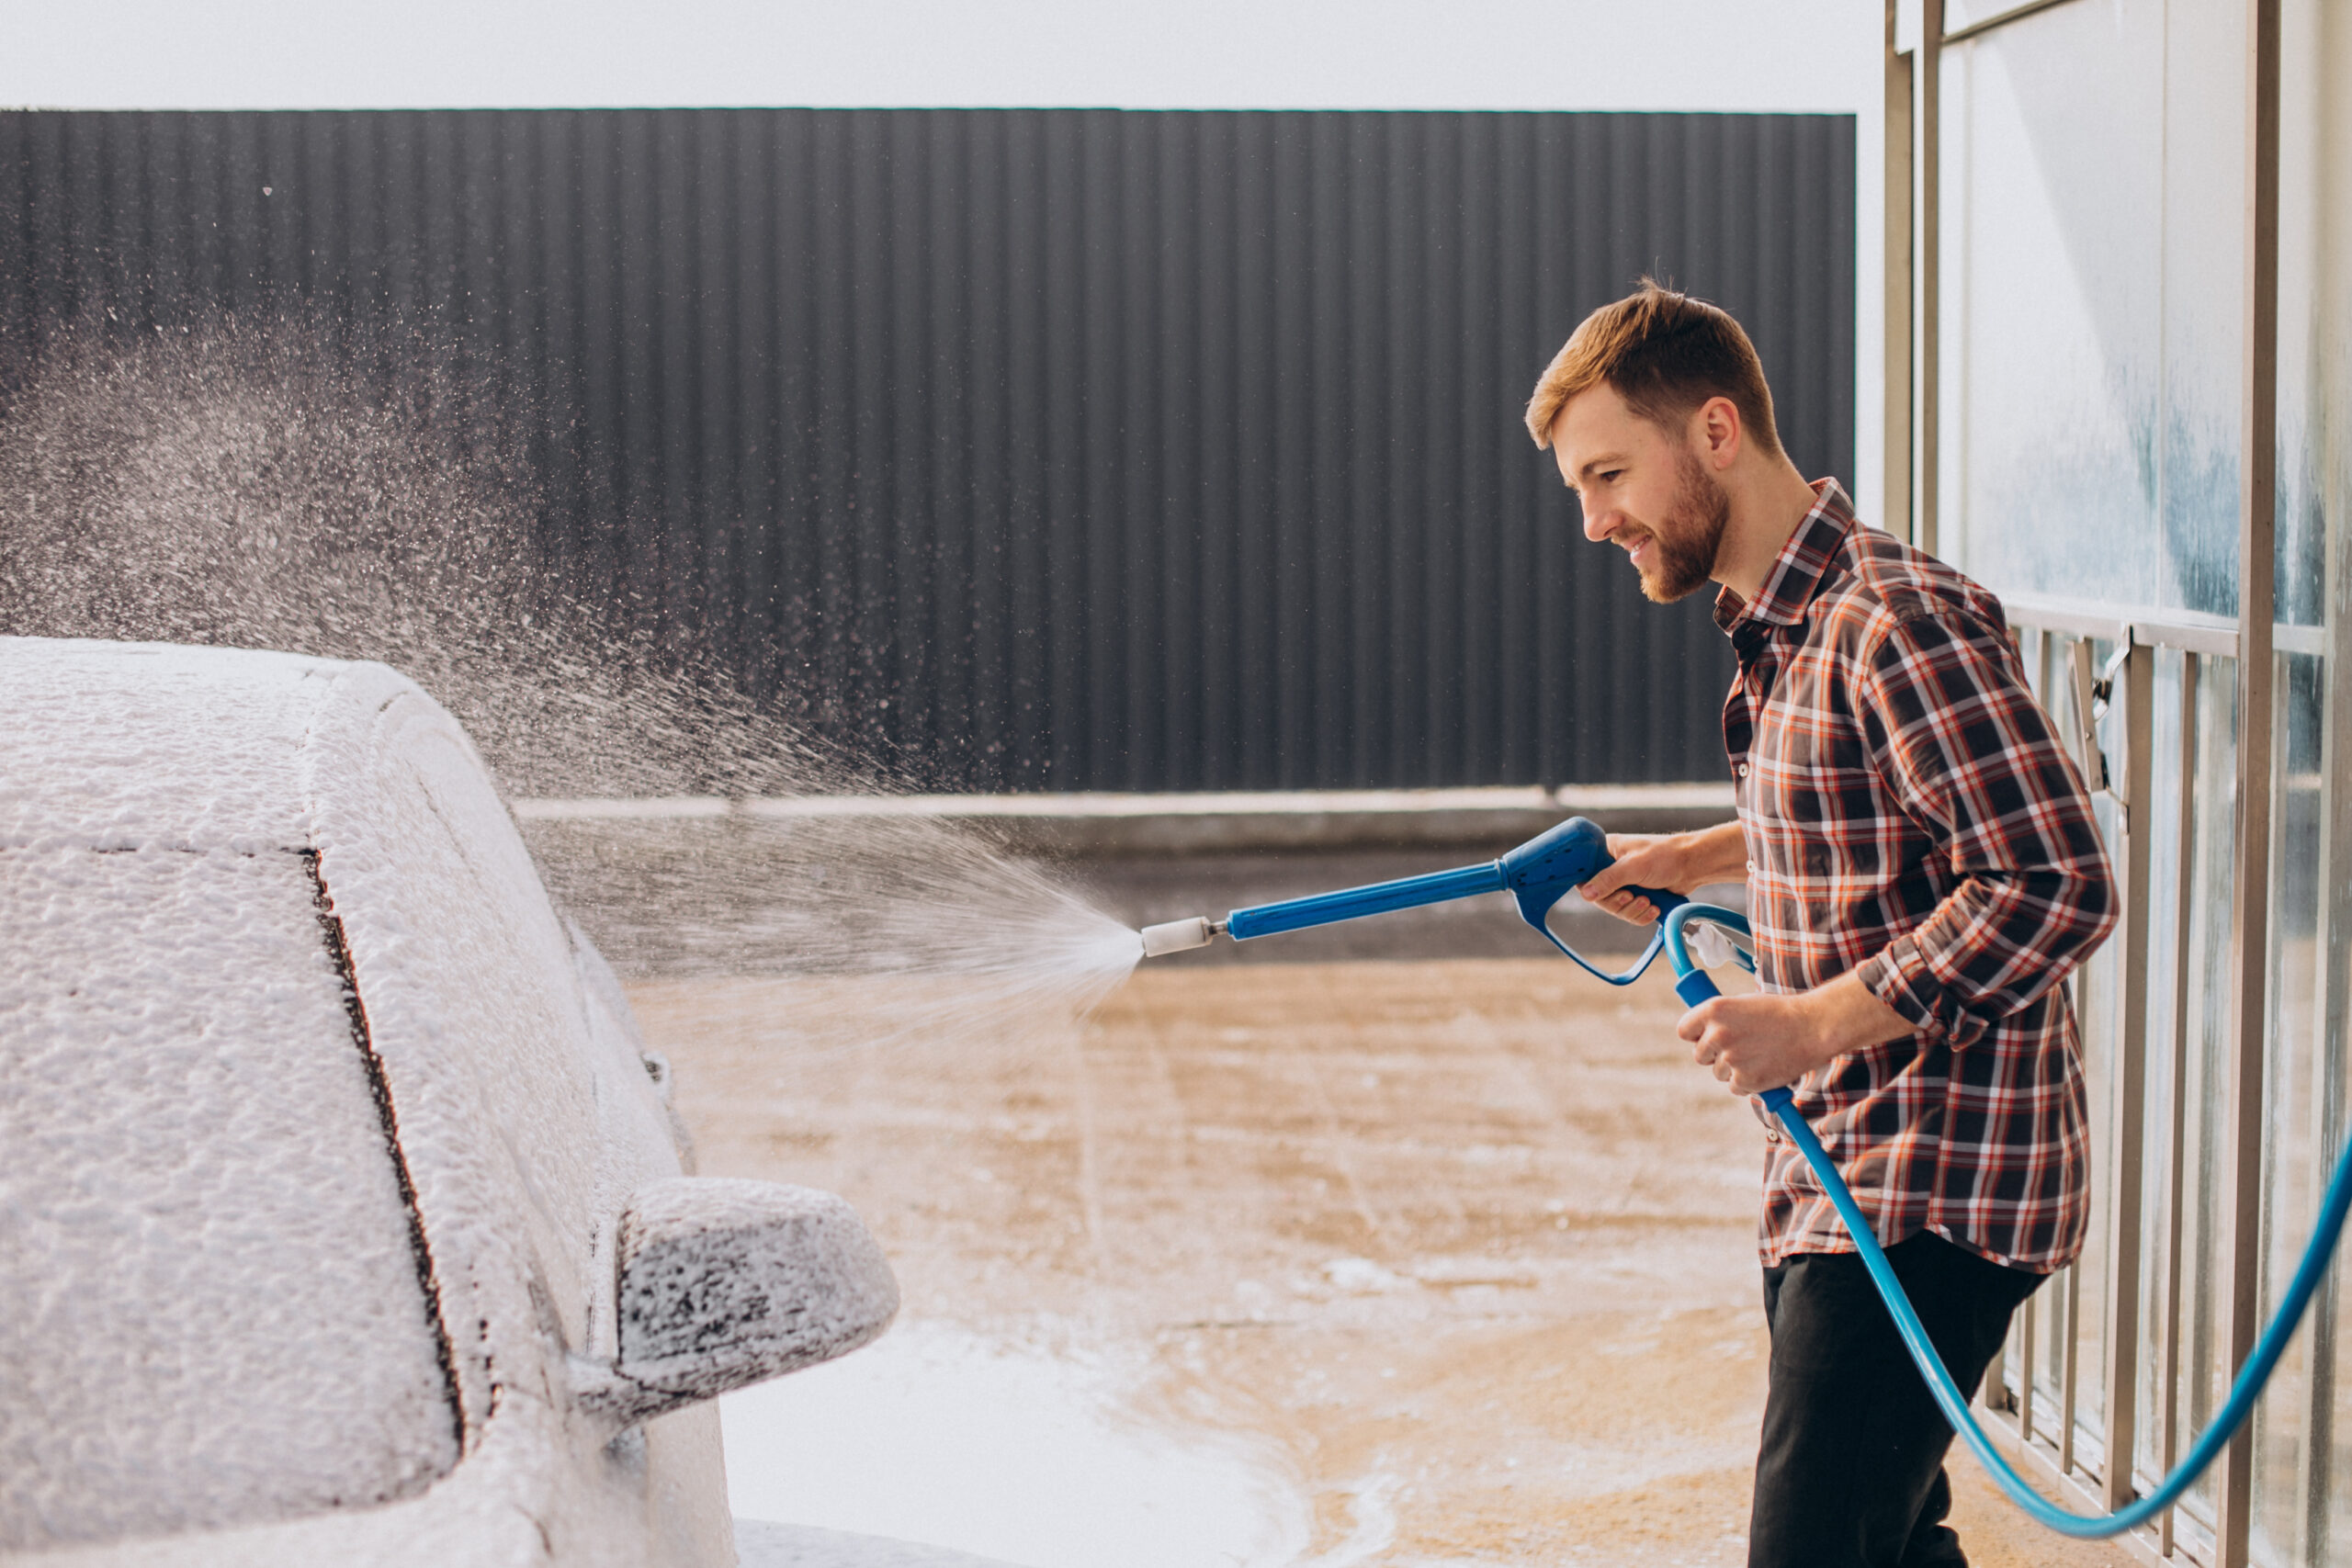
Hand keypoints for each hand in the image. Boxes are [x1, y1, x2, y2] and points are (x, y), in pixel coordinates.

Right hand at [1578, 833, 1685, 924]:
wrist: (1692, 866)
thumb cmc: (1665, 856)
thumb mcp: (1634, 866)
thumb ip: (1609, 879)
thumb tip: (1586, 894)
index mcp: (1605, 853)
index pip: (1584, 875)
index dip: (1592, 888)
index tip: (1605, 892)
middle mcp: (1611, 869)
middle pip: (1599, 898)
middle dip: (1618, 902)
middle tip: (1631, 897)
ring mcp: (1624, 884)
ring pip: (1616, 909)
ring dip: (1632, 910)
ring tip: (1648, 902)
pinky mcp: (1636, 896)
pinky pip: (1630, 915)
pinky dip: (1641, 915)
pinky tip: (1654, 907)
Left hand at [1677, 972, 1914, 1096]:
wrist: (1814, 1026)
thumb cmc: (1781, 1012)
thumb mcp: (1743, 1004)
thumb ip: (1720, 1018)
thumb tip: (1701, 1033)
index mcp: (1714, 1009)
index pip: (1683, 1030)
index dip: (1695, 1035)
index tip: (1705, 1037)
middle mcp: (1717, 1034)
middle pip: (1699, 1055)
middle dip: (1716, 1054)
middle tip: (1741, 1046)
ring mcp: (1731, 1059)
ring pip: (1719, 1073)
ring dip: (1734, 1069)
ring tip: (1760, 1053)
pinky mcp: (1746, 1080)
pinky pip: (1735, 1087)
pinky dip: (1748, 1083)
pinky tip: (1765, 1067)